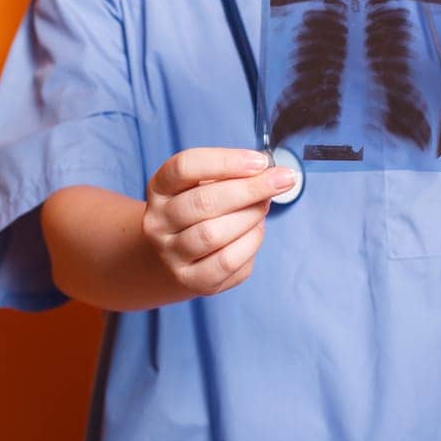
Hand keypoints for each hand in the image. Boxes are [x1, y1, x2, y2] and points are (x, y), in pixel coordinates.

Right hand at [142, 147, 296, 297]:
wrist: (171, 259)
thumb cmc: (195, 214)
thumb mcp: (199, 186)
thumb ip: (228, 176)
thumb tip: (267, 173)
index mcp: (159, 189)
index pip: (185, 167)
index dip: (225, 161)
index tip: (260, 161)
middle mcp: (158, 222)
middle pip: (204, 201)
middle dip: (251, 188)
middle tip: (282, 179)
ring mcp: (171, 254)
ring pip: (214, 234)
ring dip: (250, 216)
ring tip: (265, 205)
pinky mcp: (191, 280)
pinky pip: (227, 262)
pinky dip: (250, 242)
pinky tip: (256, 230)